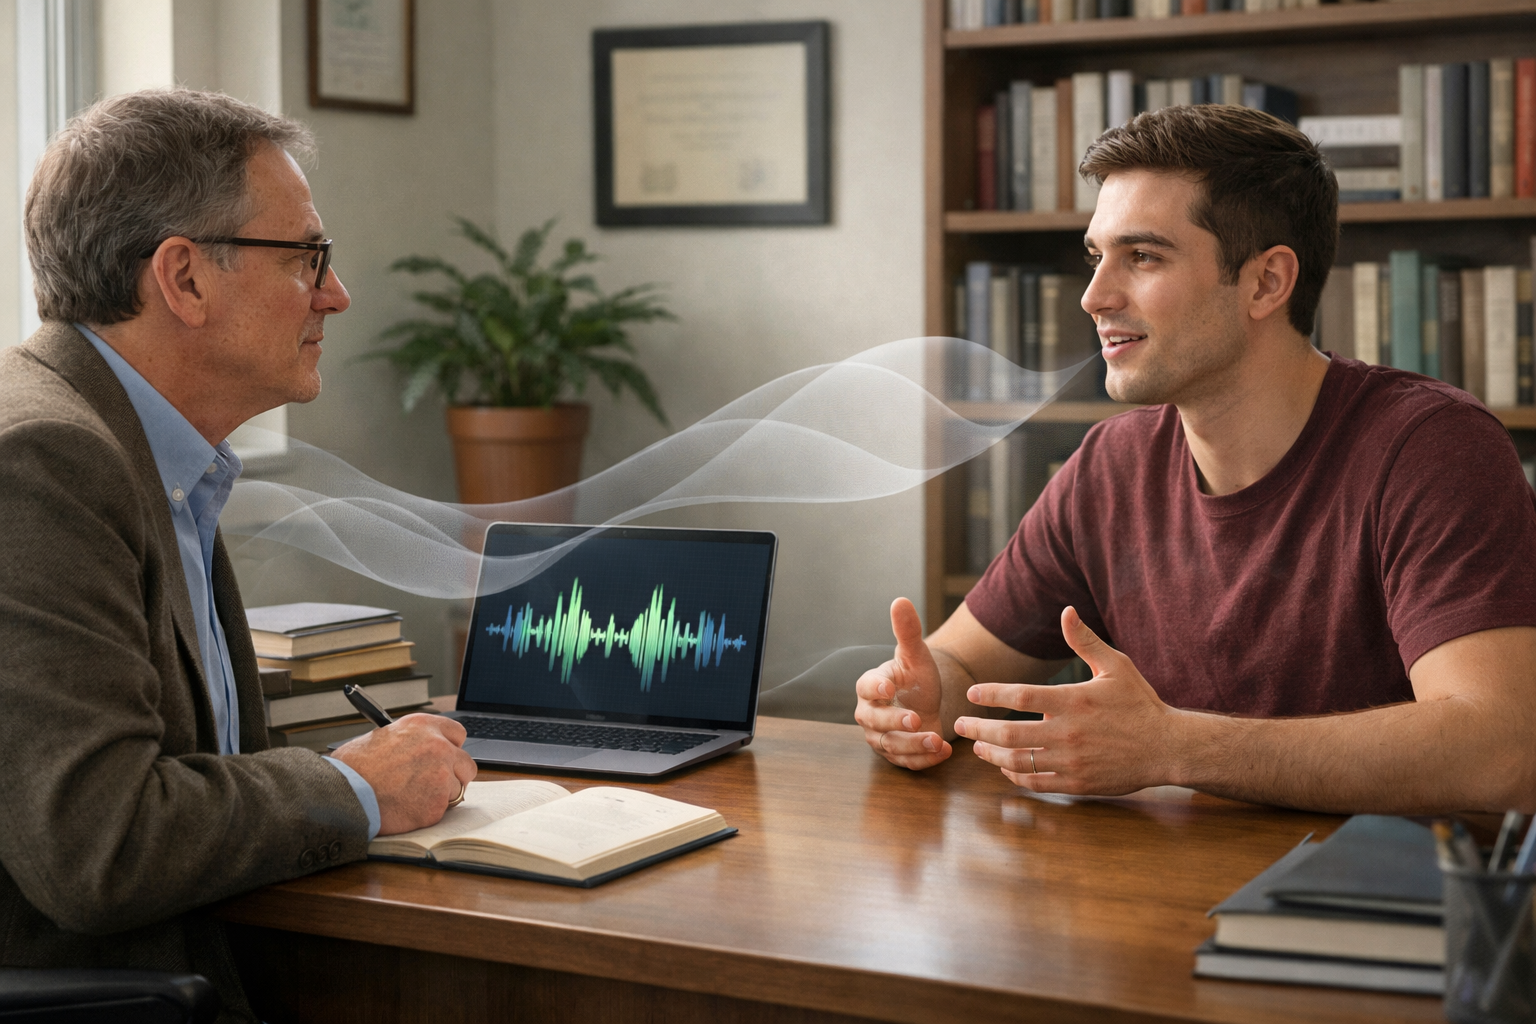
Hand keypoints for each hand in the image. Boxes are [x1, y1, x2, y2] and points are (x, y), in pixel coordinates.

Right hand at [332, 714, 476, 834]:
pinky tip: (407, 808)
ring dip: (441, 796)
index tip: (447, 756)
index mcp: (424, 726)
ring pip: (457, 789)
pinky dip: (429, 812)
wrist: (344, 793)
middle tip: (436, 784)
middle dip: (454, 775)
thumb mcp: (383, 737)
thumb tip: (422, 750)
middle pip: (466, 764)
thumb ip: (411, 742)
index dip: (451, 748)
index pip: (457, 734)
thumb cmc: (354, 768)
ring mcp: (441, 776)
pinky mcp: (437, 803)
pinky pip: (443, 809)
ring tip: (412, 797)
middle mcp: (438, 747)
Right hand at [854, 597, 953, 768]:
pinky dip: (925, 760)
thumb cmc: (914, 677)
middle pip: (875, 722)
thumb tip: (900, 600)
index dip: (875, 689)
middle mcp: (870, 714)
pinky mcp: (898, 755)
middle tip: (916, 720)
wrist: (926, 703)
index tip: (889, 688)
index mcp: (871, 686)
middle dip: (894, 722)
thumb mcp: (916, 655)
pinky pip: (907, 762)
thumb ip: (908, 631)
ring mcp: (882, 737)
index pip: (866, 687)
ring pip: (891, 746)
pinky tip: (944, 750)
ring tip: (937, 739)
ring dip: (914, 745)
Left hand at [954, 606, 1182, 793]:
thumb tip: (1066, 610)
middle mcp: (1069, 732)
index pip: (1020, 695)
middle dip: (978, 728)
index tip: (972, 694)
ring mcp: (1072, 761)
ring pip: (1017, 760)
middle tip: (959, 724)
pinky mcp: (1077, 783)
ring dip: (991, 754)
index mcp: (1075, 700)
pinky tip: (1005, 767)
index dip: (991, 694)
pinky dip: (1015, 775)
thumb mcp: (1116, 666)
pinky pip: (1036, 782)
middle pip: (1009, 732)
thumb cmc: (1140, 703)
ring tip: (977, 746)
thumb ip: (1085, 641)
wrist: (1168, 747)